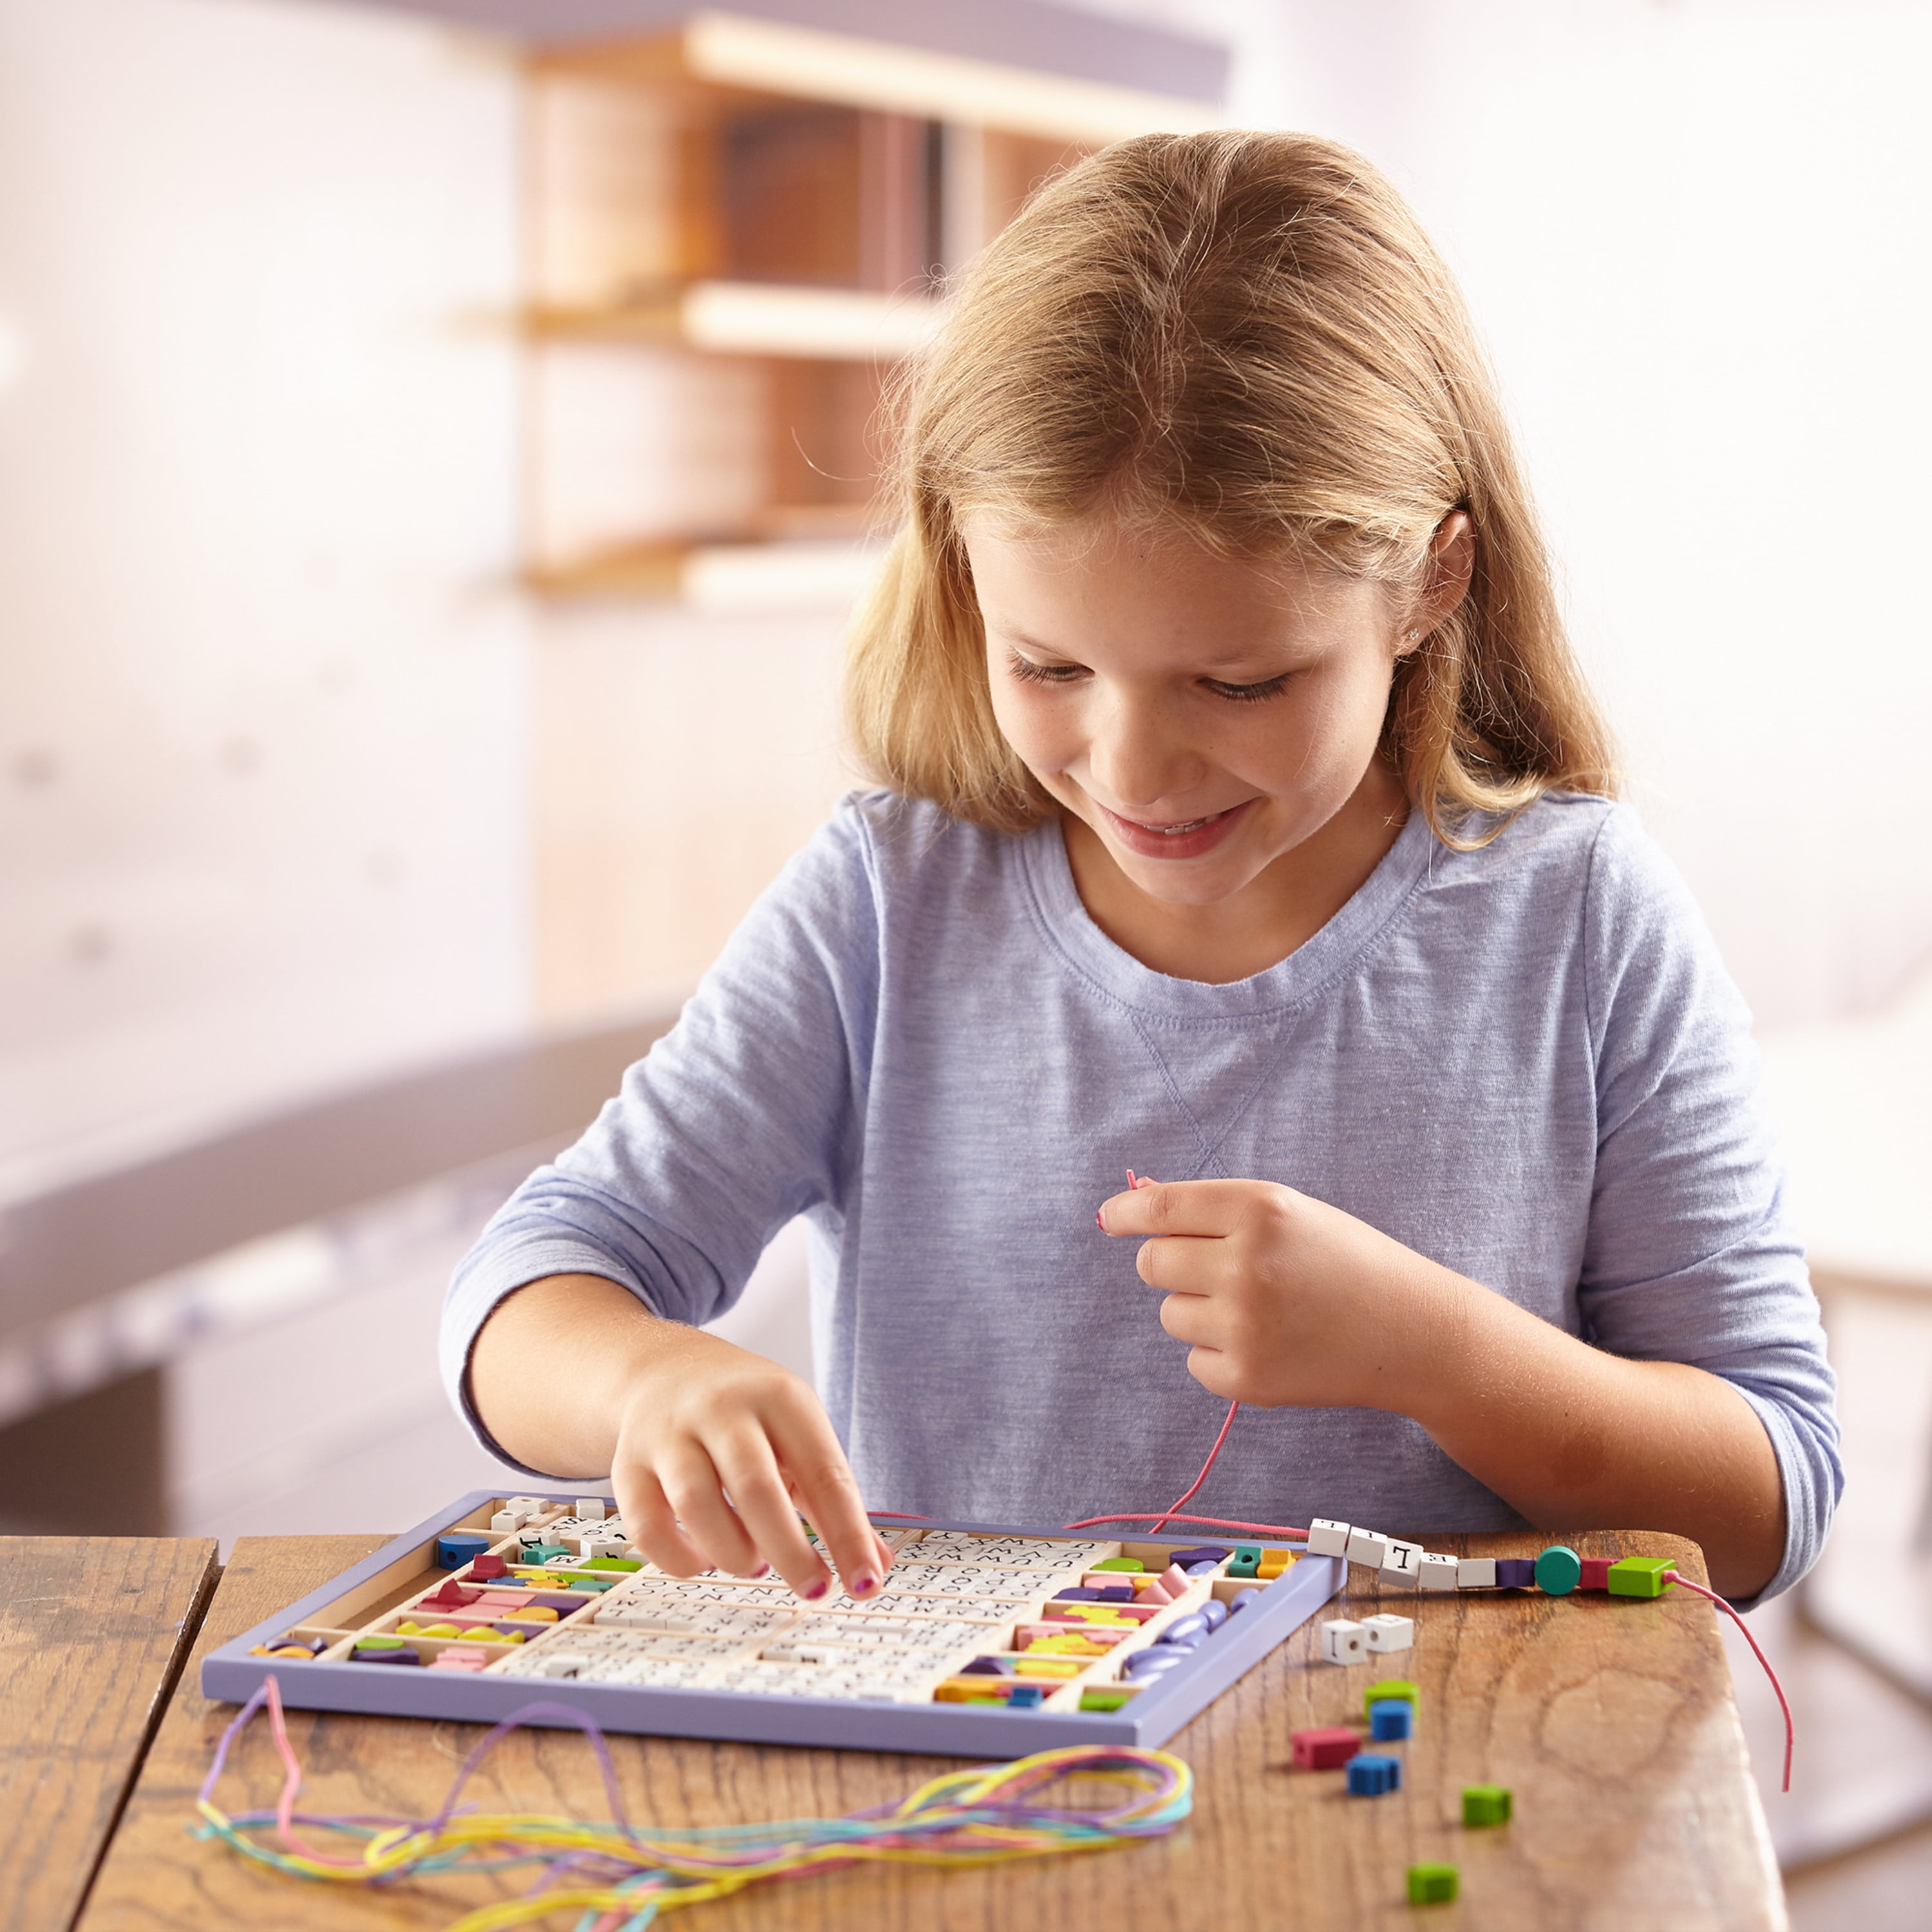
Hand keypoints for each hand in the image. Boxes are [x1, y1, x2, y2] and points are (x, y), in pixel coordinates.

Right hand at [608, 1322, 892, 1601]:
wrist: (665, 1370)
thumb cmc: (747, 1413)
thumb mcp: (799, 1432)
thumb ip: (833, 1498)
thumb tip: (873, 1567)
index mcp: (780, 1397)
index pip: (824, 1472)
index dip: (848, 1535)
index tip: (865, 1584)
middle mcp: (722, 1409)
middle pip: (757, 1488)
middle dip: (791, 1552)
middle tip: (812, 1587)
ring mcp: (669, 1434)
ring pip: (696, 1505)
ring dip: (734, 1553)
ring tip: (755, 1563)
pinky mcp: (628, 1464)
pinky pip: (646, 1525)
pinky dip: (678, 1558)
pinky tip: (704, 1560)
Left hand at [1096, 1177, 1461, 1410]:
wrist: (1411, 1333)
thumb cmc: (1346, 1261)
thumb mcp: (1290, 1213)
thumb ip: (1216, 1211)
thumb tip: (1135, 1206)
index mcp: (1257, 1211)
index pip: (1159, 1210)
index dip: (1125, 1214)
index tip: (1110, 1219)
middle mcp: (1245, 1265)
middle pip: (1152, 1264)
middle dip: (1171, 1265)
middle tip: (1216, 1270)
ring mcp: (1243, 1326)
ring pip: (1171, 1314)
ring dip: (1201, 1311)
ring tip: (1263, 1310)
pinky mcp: (1246, 1378)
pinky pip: (1194, 1361)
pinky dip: (1221, 1355)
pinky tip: (1272, 1344)